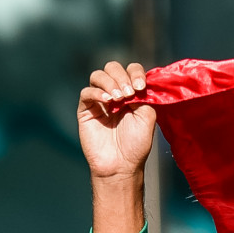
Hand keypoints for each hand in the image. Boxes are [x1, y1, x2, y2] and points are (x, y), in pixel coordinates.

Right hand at [79, 61, 156, 181]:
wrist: (121, 165)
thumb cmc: (136, 144)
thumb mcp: (148, 116)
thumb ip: (144, 95)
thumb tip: (135, 81)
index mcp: (131, 92)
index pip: (131, 70)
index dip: (135, 72)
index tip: (140, 87)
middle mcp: (115, 93)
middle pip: (112, 67)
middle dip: (122, 76)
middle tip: (129, 94)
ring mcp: (99, 100)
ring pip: (98, 75)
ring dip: (110, 82)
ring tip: (118, 98)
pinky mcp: (86, 109)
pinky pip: (87, 92)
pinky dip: (97, 92)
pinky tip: (107, 101)